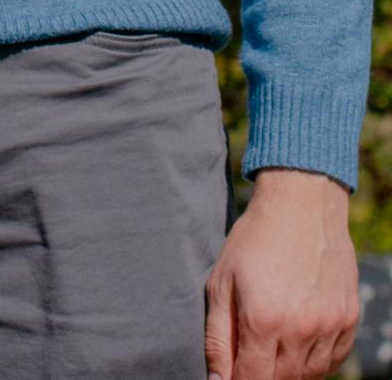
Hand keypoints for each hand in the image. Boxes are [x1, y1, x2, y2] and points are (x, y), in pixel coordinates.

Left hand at [205, 168, 358, 378]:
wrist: (301, 203)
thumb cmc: (254, 240)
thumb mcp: (221, 281)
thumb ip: (217, 337)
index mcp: (263, 320)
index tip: (234, 373)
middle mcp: (300, 329)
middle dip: (262, 373)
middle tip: (253, 350)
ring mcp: (329, 326)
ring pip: (308, 375)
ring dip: (288, 369)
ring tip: (275, 340)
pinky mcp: (348, 319)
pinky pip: (332, 361)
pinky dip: (315, 360)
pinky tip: (300, 340)